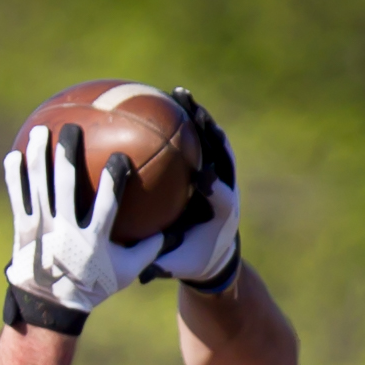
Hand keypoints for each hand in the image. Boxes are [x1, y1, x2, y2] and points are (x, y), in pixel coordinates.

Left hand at [4, 124, 163, 320]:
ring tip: (40, 130)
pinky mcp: (23, 230)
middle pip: (67, 186)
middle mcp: (66, 232)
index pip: (107, 204)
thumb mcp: (124, 274)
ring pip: (39, 186)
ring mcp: (42, 229)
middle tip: (72, 128)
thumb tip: (169, 230)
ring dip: (39, 156)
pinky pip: (18, 198)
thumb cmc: (92, 286)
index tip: (120, 157)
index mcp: (93, 240)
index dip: (113, 179)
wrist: (51, 306)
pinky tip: (14, 155)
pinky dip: (15, 177)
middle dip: (69, 153)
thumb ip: (146, 251)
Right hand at [140, 89, 239, 289]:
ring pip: (213, 141)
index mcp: (222, 216)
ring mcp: (221, 174)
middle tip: (198, 118)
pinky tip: (167, 100)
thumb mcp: (178, 266)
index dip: (214, 186)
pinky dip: (188, 119)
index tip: (202, 176)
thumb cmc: (192, 261)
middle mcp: (225, 190)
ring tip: (181, 95)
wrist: (214, 253)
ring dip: (199, 118)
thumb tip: (139, 269)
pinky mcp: (213, 165)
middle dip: (211, 138)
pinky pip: (201, 137)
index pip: (221, 198)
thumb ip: (162, 264)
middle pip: (221, 158)